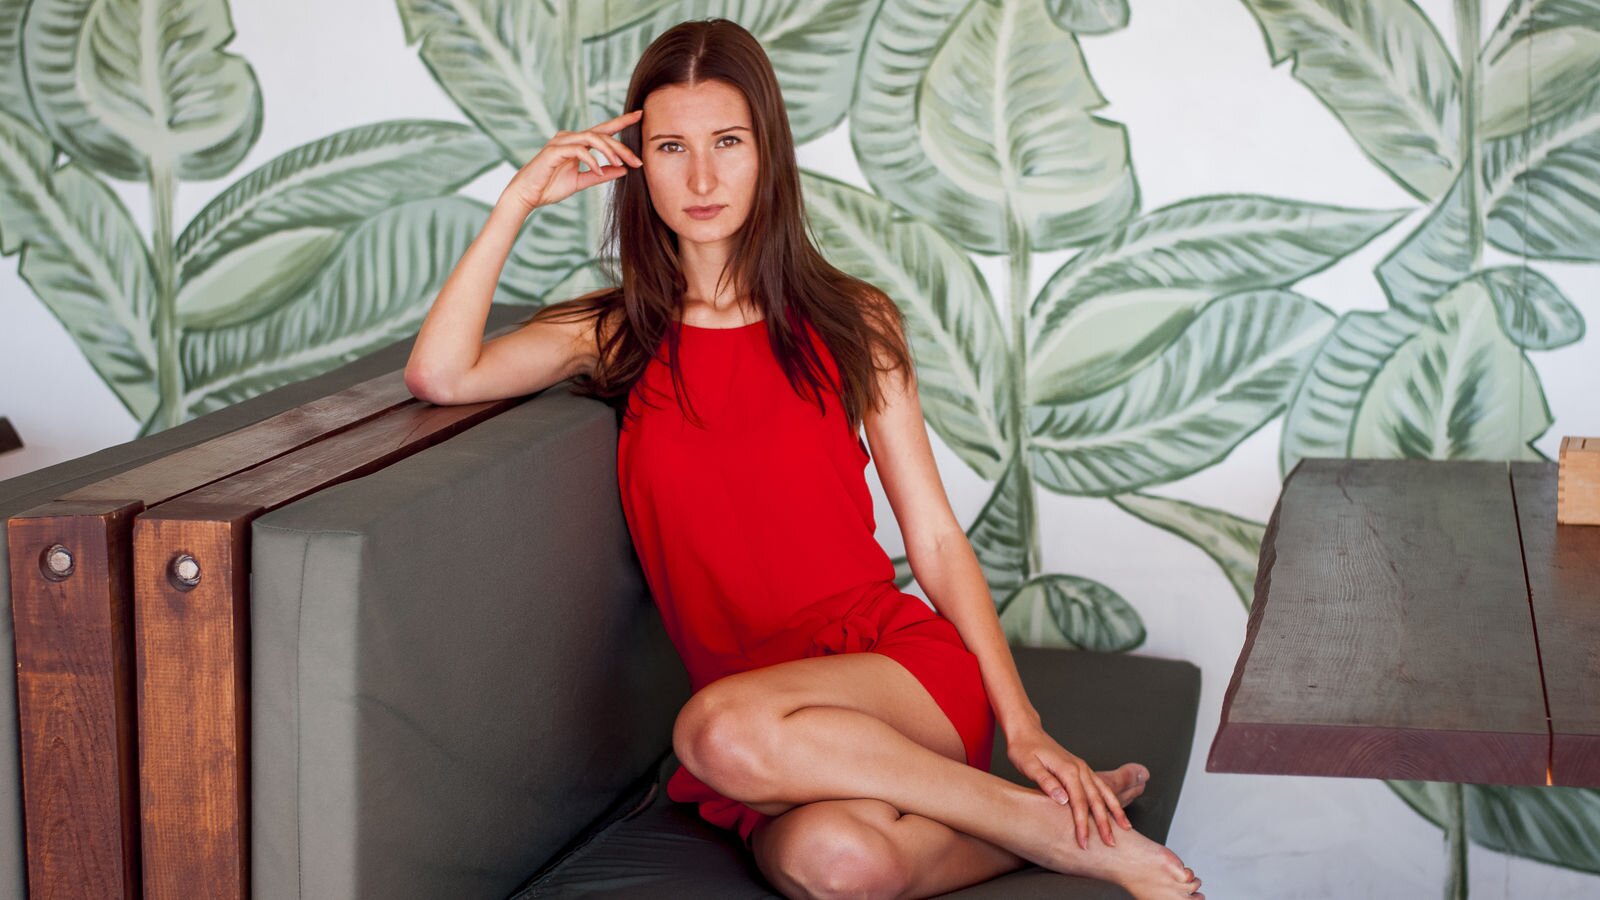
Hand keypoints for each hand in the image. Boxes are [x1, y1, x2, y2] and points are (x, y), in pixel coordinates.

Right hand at [500, 109, 643, 214]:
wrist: (528, 196)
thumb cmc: (550, 187)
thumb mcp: (582, 181)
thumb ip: (602, 174)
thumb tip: (623, 169)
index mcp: (577, 143)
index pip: (603, 130)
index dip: (621, 122)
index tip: (639, 115)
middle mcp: (570, 138)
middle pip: (602, 134)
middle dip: (622, 146)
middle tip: (638, 161)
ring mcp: (561, 142)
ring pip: (592, 138)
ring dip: (609, 151)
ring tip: (621, 164)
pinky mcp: (555, 150)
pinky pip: (579, 150)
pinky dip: (591, 160)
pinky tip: (598, 169)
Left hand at [1006, 727, 1131, 850]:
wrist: (1026, 731)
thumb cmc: (1024, 748)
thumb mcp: (1029, 765)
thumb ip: (1046, 782)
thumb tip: (1063, 800)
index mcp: (1068, 770)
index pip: (1079, 803)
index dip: (1083, 824)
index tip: (1084, 842)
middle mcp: (1079, 769)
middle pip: (1096, 800)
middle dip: (1105, 823)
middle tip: (1111, 843)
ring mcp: (1082, 768)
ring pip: (1104, 792)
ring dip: (1115, 811)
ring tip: (1126, 828)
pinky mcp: (1081, 769)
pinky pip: (1101, 786)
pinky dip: (1111, 799)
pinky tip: (1116, 809)